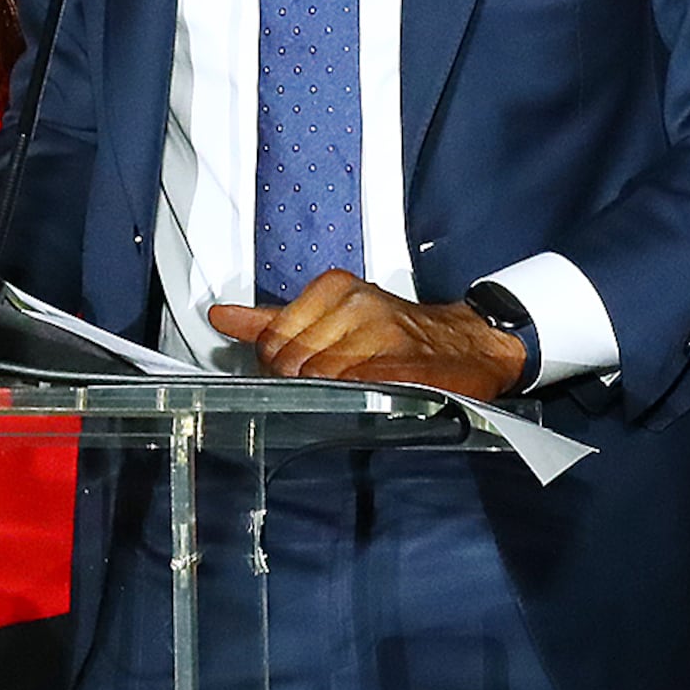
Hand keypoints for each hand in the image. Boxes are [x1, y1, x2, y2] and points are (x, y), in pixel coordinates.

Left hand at [206, 271, 527, 399]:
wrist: (467, 345)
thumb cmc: (397, 333)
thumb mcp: (331, 313)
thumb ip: (274, 320)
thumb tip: (222, 317)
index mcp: (334, 288)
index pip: (273, 337)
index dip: (277, 365)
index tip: (297, 370)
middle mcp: (357, 305)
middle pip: (292, 363)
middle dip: (300, 384)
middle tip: (328, 386)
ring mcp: (381, 334)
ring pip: (319, 380)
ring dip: (329, 396)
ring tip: (351, 391)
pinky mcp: (404, 366)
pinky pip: (355, 390)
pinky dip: (352, 401)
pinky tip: (362, 400)